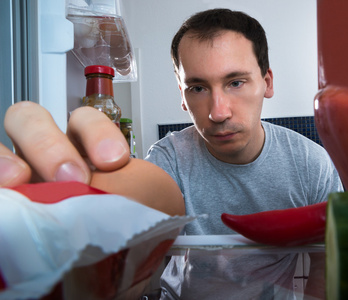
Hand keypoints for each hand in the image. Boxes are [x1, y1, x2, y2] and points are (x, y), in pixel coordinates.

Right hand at [2, 101, 184, 215]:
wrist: (79, 250)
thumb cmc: (103, 221)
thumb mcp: (121, 207)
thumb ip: (134, 201)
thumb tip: (165, 216)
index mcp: (77, 148)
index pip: (84, 121)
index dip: (98, 133)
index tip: (115, 160)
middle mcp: (41, 150)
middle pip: (34, 119)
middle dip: (54, 143)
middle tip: (74, 177)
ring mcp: (16, 166)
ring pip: (3, 142)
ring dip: (11, 156)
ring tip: (22, 180)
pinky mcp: (4, 190)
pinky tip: (7, 193)